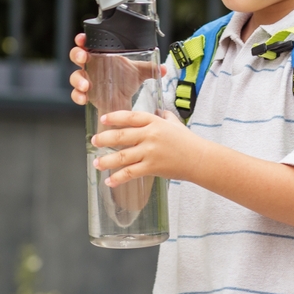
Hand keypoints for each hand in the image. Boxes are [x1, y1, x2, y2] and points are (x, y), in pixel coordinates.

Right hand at [68, 33, 166, 109]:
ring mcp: (86, 79)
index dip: (83, 39)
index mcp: (101, 55)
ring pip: (75, 76)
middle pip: (77, 56)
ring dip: (78, 79)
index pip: (88, 43)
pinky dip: (78, 96)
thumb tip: (164, 68)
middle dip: (77, 55)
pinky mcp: (85, 93)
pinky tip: (84, 99)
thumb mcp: (138, 72)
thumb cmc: (126, 79)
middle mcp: (91, 65)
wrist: (123, 98)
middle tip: (83, 57)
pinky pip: (76, 94)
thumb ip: (150, 68)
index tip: (83, 38)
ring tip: (86, 85)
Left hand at [92, 110, 206, 186]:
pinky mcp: (152, 167)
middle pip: (121, 136)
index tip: (103, 120)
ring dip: (106, 160)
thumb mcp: (175, 123)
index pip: (130, 117)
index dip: (115, 117)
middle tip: (94, 141)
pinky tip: (109, 182)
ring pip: (122, 156)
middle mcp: (150, 135)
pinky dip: (118, 178)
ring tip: (96, 163)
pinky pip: (130, 173)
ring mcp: (150, 151)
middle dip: (104, 139)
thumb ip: (164, 116)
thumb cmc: (188, 141)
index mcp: (155, 122)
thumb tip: (157, 111)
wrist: (199, 159)